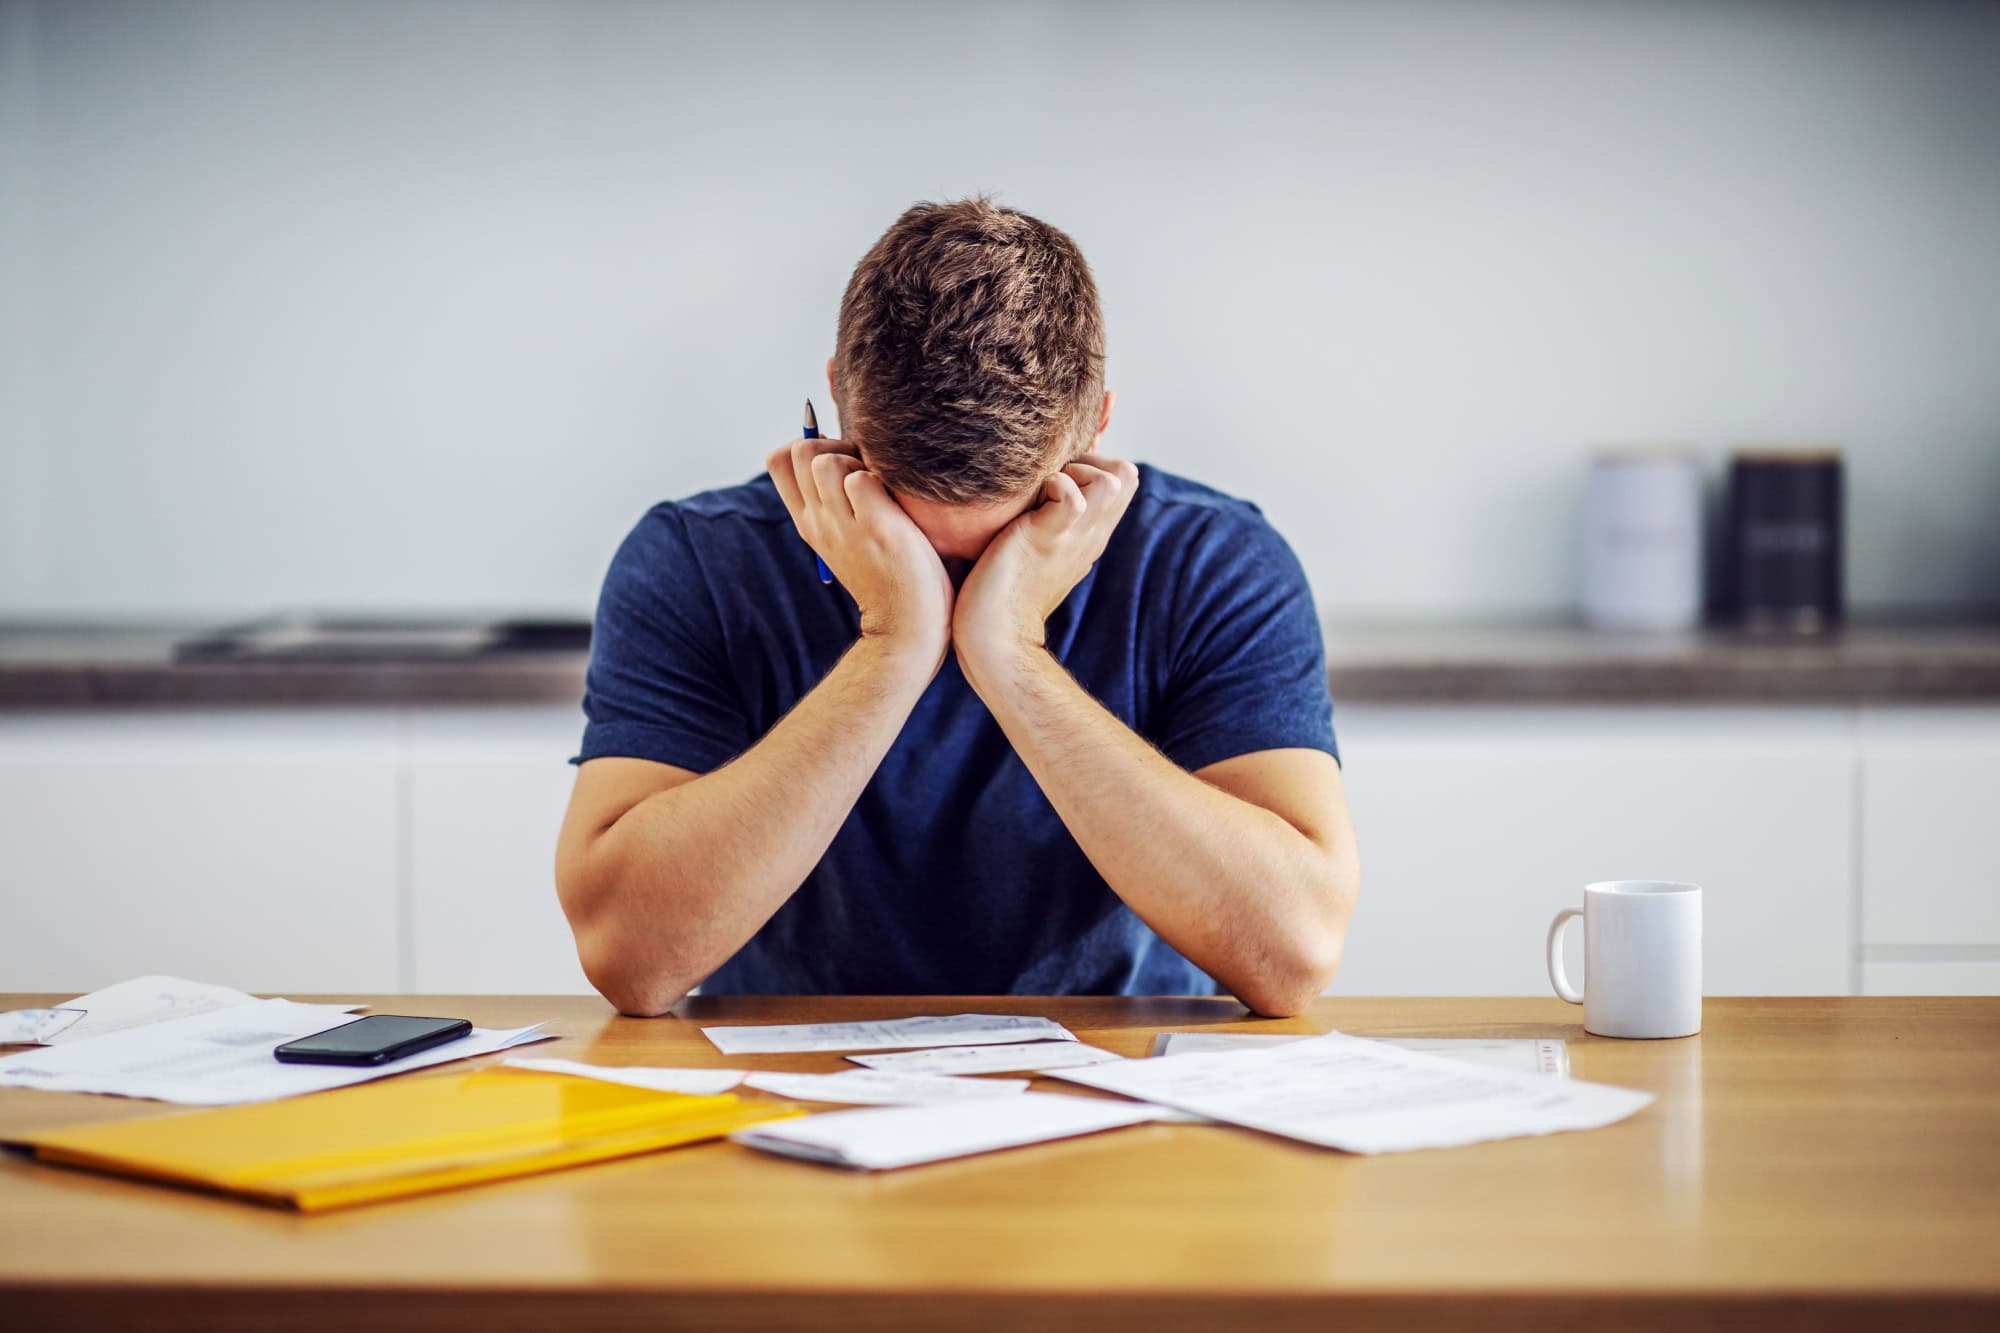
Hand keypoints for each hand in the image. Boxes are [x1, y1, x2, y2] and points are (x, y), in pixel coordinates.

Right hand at [766, 437, 953, 667]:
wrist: (907, 628)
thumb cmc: (889, 574)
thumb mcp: (849, 537)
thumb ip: (839, 500)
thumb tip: (847, 451)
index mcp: (808, 521)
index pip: (779, 459)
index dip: (808, 444)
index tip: (839, 461)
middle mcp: (818, 522)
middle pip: (801, 450)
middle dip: (834, 444)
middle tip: (864, 470)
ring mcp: (844, 526)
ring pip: (826, 460)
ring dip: (857, 461)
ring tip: (880, 490)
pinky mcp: (876, 528)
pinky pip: (863, 478)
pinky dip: (882, 481)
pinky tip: (896, 506)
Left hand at [953, 454, 1139, 680]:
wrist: (994, 635)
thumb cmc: (1001, 592)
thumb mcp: (1038, 547)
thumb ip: (1047, 520)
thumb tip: (1030, 492)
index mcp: (1091, 534)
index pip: (1122, 480)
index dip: (1092, 463)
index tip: (1055, 478)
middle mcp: (1092, 533)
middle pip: (1128, 473)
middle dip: (1089, 460)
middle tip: (1049, 481)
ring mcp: (1076, 536)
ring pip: (1114, 477)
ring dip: (1074, 470)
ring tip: (1040, 493)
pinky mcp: (1050, 537)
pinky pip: (1071, 494)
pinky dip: (1050, 486)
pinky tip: (1025, 507)